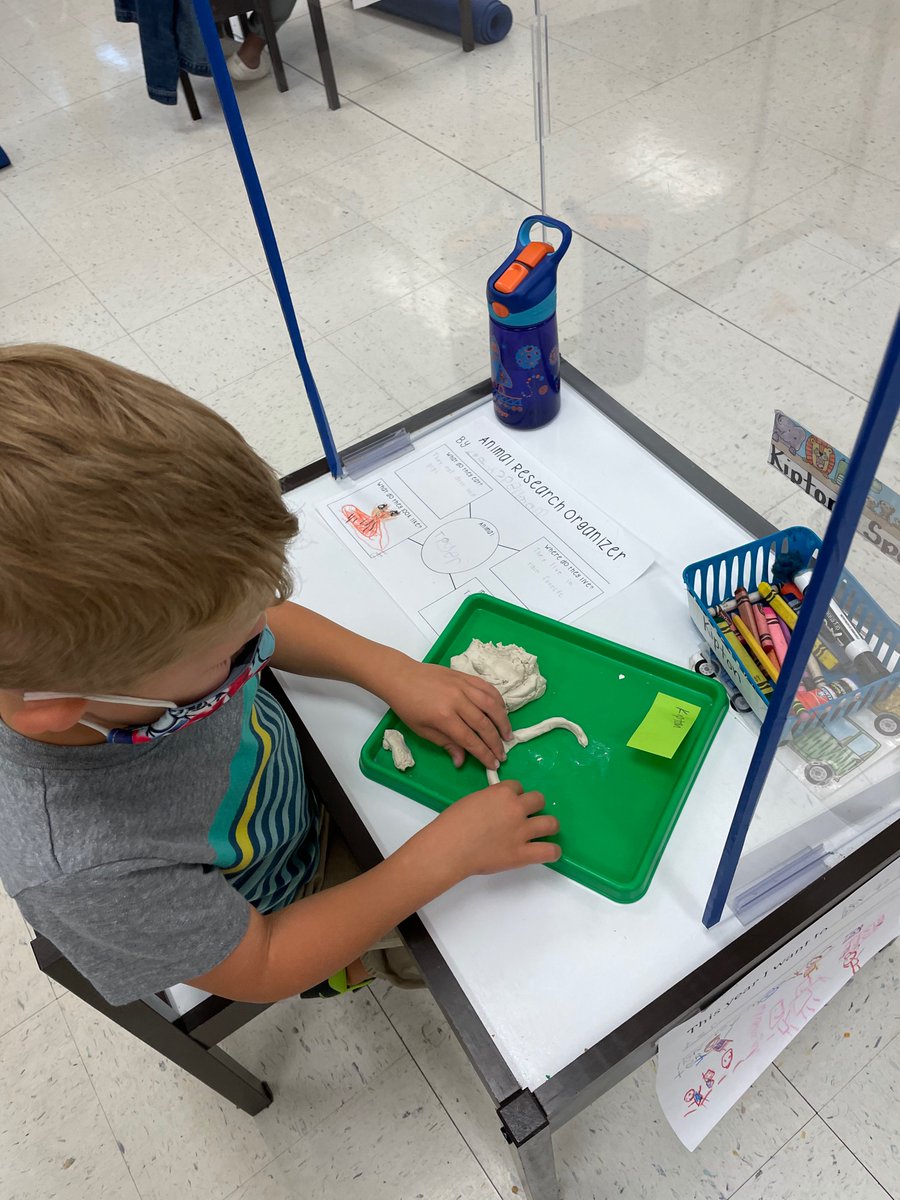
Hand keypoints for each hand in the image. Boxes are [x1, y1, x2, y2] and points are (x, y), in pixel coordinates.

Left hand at [381, 660, 512, 769]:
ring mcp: (463, 686)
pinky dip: (498, 700)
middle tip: (503, 754)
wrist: (401, 677)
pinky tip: (502, 710)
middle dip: (496, 743)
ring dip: (503, 721)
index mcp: (444, 717)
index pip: (470, 740)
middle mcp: (457, 701)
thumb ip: (446, 744)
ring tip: (508, 734)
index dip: (484, 754)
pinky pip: (488, 688)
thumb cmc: (408, 706)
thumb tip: (462, 761)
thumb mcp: (423, 730)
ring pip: (491, 705)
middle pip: (484, 725)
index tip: (494, 764)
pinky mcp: (465, 676)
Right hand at [423, 780, 560, 881]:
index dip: (514, 795)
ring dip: (547, 825)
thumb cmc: (453, 823)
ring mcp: (522, 832)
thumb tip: (498, 808)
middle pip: (539, 799)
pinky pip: (550, 851)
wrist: (449, 848)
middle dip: (533, 806)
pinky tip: (548, 851)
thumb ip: (491, 800)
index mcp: (502, 793)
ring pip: (551, 823)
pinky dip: (552, 851)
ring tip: (541, 832)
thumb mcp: (472, 799)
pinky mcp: (523, 854)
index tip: (508, 804)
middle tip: (524, 816)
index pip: (518, 787)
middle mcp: (517, 809)